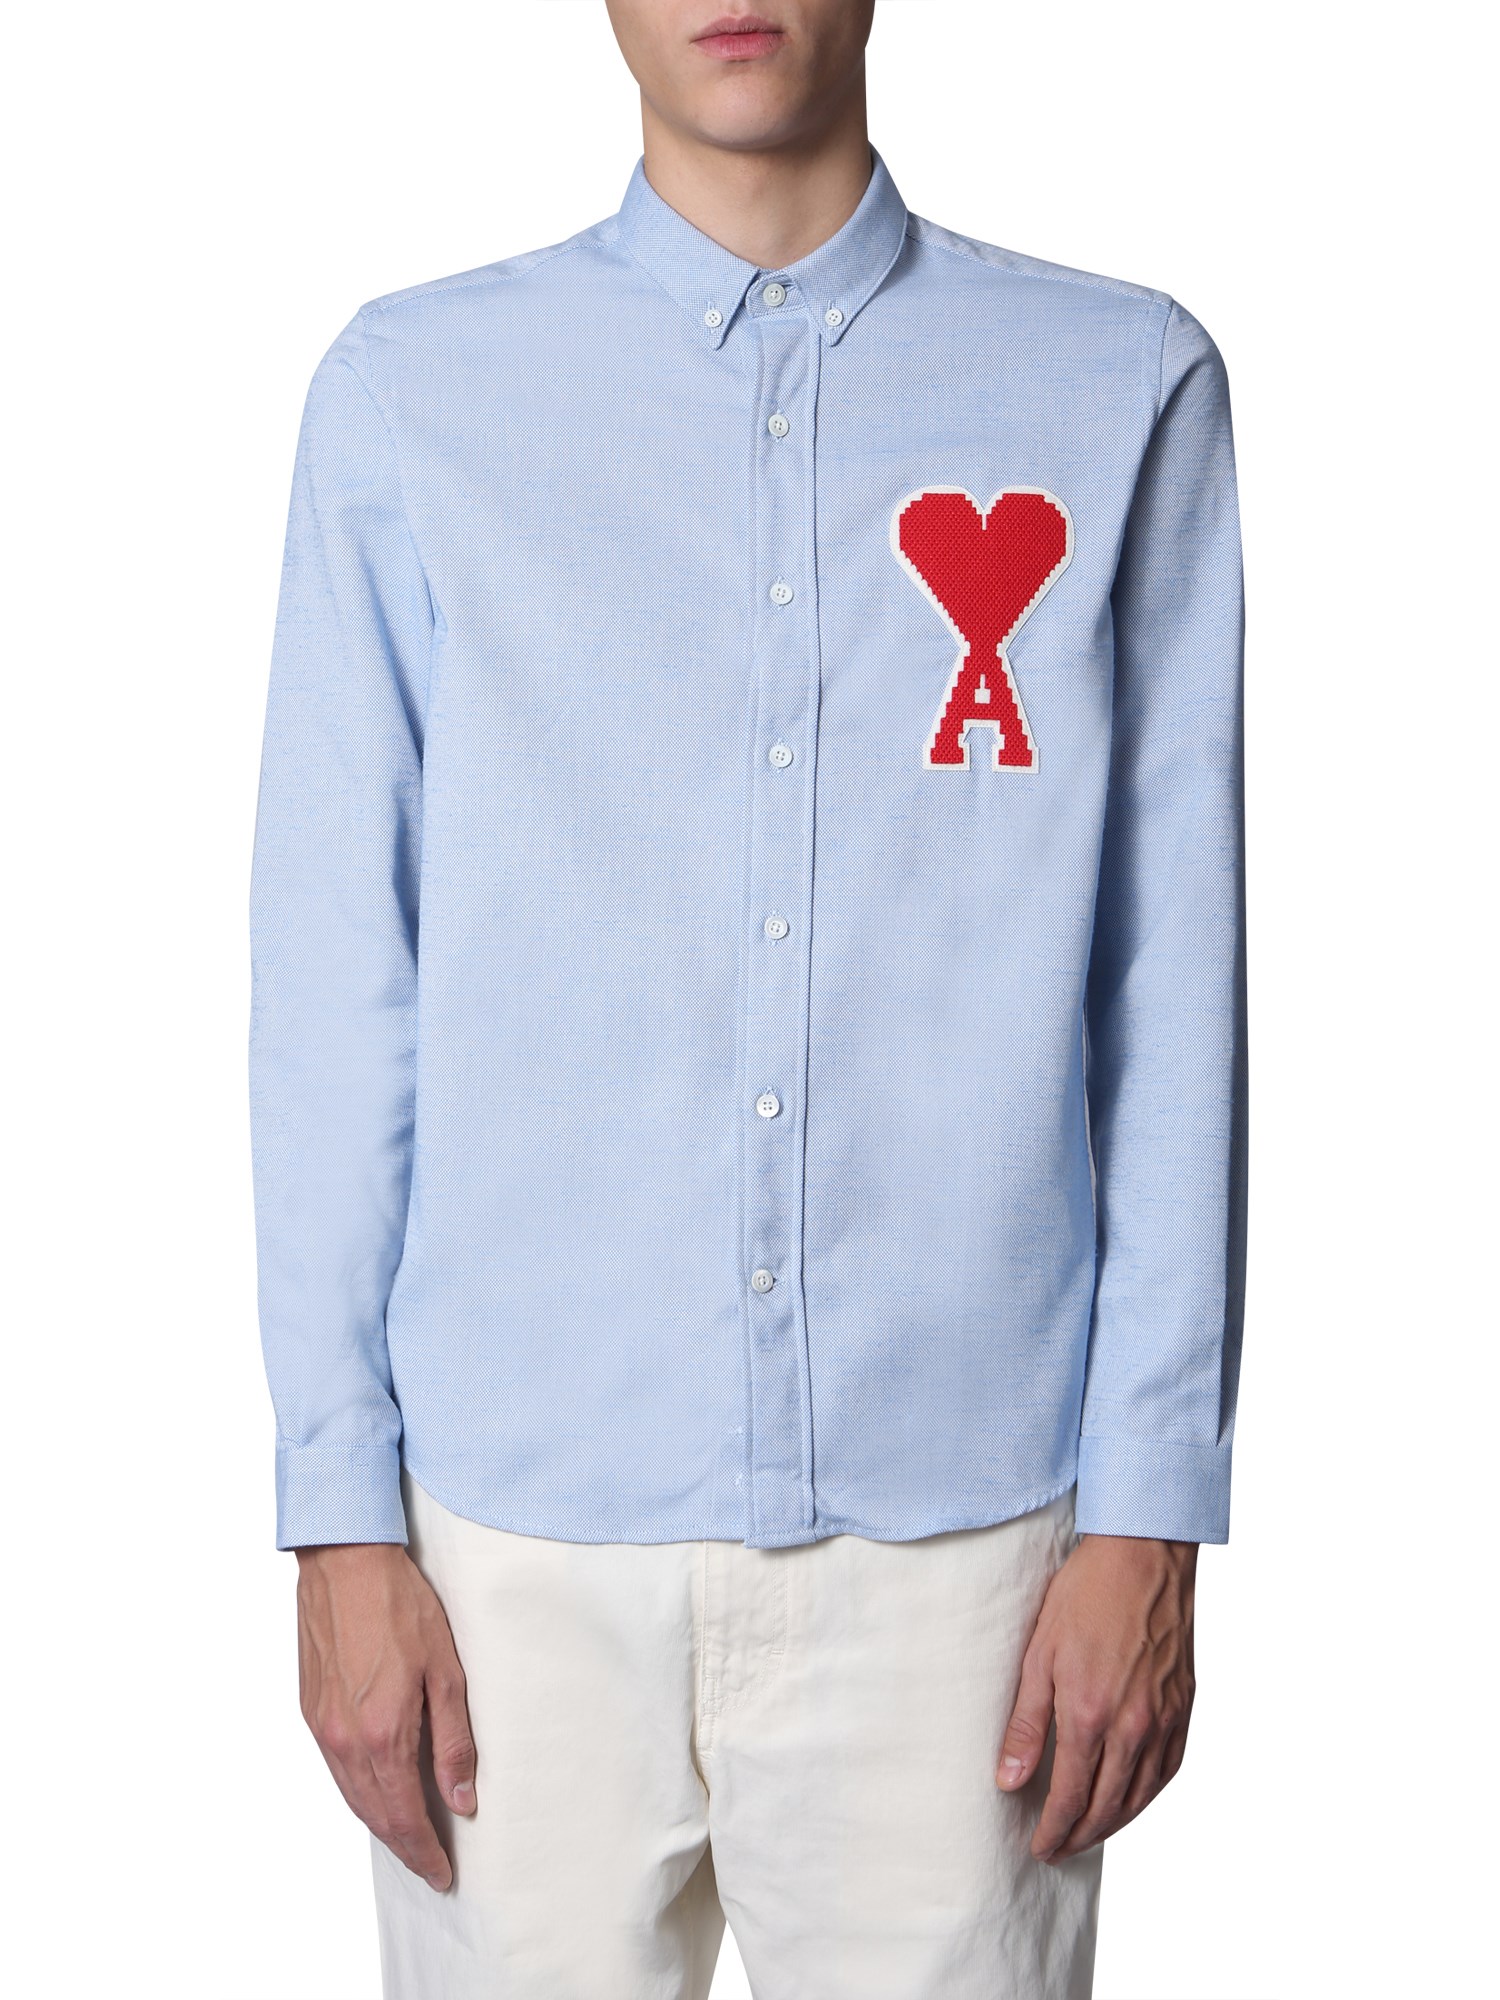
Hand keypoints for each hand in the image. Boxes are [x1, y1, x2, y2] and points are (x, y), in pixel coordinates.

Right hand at [295, 1543, 476, 1889]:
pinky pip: (335, 1770)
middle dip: (404, 1847)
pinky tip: (377, 1792)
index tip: (442, 1874)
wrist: (345, 1563)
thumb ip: (453, 1741)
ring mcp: (322, 1728)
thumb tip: (461, 1799)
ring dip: (380, 1823)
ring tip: (408, 1838)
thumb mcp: (446, 1671)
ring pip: (351, 1797)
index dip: (424, 1852)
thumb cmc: (400, 1606)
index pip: (405, 1816)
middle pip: (375, 1815)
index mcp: (382, 1734)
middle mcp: (345, 1741)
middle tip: (429, 1865)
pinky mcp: (310, 1711)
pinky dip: (358, 1793)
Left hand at [996, 1533, 1195, 1861]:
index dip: (1053, 1829)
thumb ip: (1026, 1724)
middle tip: (1058, 1850)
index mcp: (1091, 1715)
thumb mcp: (1039, 1655)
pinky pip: (1169, 1770)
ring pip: (1141, 1796)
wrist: (1144, 1556)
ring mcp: (1164, 1719)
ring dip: (1114, 1824)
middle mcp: (1133, 1727)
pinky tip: (1132, 1799)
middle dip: (1079, 1836)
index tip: (1038, 1847)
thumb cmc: (1085, 1595)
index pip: (1071, 1797)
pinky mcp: (1184, 1707)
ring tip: (1089, 1834)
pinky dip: (1148, 1795)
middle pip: (1107, 1807)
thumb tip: (1009, 1781)